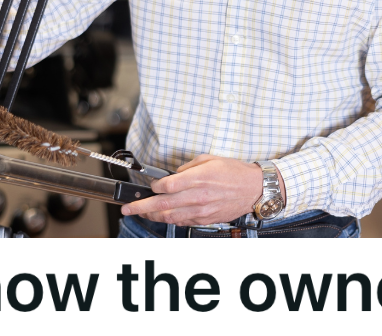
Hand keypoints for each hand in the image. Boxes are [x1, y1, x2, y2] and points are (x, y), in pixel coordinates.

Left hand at [120, 154, 282, 226]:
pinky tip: (161, 216)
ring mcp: (201, 211)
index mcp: (199, 178)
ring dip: (151, 215)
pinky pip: (181, 221)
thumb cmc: (235, 173)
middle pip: (162, 204)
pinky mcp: (204, 219)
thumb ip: (188, 167)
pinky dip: (168, 219)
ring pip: (169, 216)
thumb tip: (173, 174)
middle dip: (141, 206)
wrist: (254, 190)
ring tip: (139, 212)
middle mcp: (198, 197)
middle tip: (127, 207)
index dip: (153, 186)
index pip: (167, 186)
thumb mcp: (210, 159)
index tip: (148, 185)